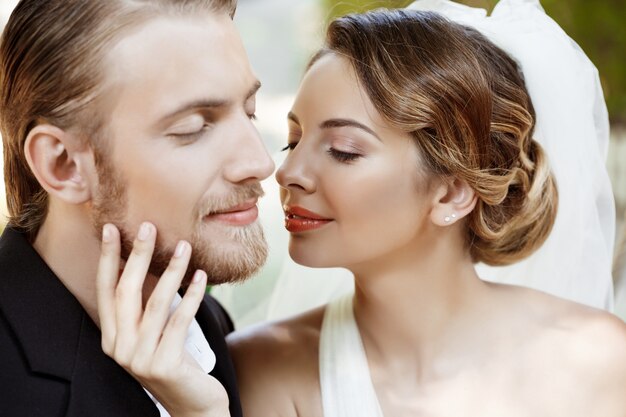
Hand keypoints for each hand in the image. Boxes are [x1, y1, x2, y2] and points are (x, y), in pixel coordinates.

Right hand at [97, 222, 229, 416]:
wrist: (192, 404)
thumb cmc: (174, 360)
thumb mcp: (152, 333)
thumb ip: (145, 306)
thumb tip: (150, 259)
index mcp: (112, 338)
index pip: (106, 290)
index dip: (109, 259)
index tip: (111, 229)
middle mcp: (120, 348)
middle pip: (127, 292)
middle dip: (137, 256)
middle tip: (149, 226)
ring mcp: (140, 358)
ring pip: (156, 303)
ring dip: (171, 270)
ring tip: (185, 246)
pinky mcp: (165, 364)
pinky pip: (180, 320)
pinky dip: (193, 295)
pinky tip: (202, 276)